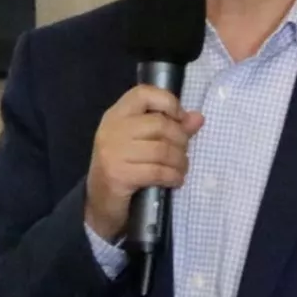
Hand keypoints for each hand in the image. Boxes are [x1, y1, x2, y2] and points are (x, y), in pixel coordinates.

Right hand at [84, 86, 203, 240]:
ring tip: (181, 169)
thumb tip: (198, 118)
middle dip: (180, 140)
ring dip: (179, 162)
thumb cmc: (123, 167)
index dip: (167, 102)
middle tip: (183, 153)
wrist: (99, 203)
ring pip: (161, 150)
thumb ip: (170, 127)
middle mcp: (112, 129)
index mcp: (116, 115)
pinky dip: (173, 176)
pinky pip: (157, 171)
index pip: (143, 94)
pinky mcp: (118, 175)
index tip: (179, 119)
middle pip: (159, 124)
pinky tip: (175, 180)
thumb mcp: (143, 143)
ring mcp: (113, 152)